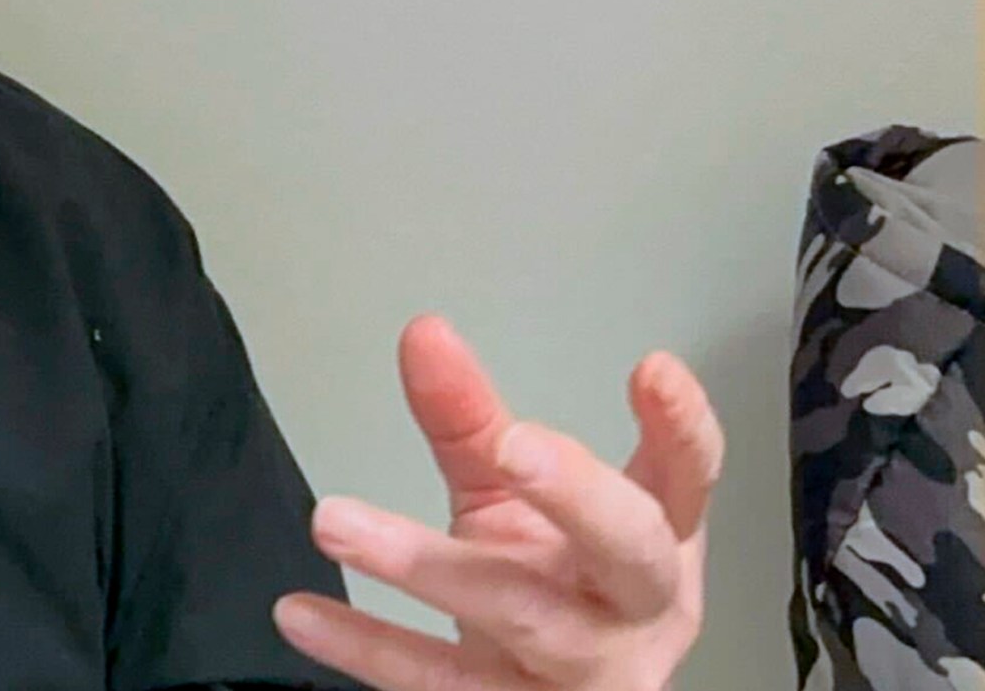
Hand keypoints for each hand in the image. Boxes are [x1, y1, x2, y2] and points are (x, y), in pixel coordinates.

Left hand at [271, 315, 722, 690]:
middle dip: (577, 495)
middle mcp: (632, 609)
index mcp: (653, 542)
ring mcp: (581, 671)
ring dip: (426, 566)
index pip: (689, 478)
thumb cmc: (551, 587)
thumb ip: (471, 421)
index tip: (649, 368)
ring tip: (333, 519)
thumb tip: (423, 336)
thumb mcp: (513, 499)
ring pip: (519, 615)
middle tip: (513, 446)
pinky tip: (303, 613)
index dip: (683, 427)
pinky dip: (368, 646)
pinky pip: (441, 683)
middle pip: (629, 550)